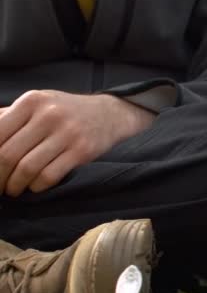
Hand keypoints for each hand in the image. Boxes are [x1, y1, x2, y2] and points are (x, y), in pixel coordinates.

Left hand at [0, 90, 154, 196]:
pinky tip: (35, 186)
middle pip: (8, 154)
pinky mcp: (82, 150)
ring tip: (13, 190)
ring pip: (27, 168)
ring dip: (15, 185)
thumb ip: (9, 116)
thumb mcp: (38, 104)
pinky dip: (37, 186)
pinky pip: (50, 175)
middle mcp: (48, 115)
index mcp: (31, 101)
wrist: (110, 113)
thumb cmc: (66, 111)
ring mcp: (67, 133)